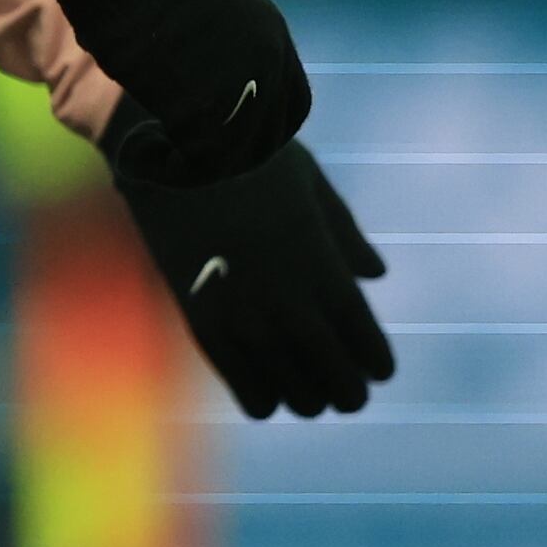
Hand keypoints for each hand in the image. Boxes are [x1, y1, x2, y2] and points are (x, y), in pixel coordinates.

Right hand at [34, 0, 310, 182]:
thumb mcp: (184, 9)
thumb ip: (205, 47)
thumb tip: (186, 82)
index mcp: (269, 30)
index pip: (291, 105)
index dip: (256, 131)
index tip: (204, 133)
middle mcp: (269, 59)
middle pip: (266, 140)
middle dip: (220, 156)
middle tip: (164, 148)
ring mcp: (243, 83)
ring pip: (230, 159)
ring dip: (182, 167)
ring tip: (136, 151)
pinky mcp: (206, 106)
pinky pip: (194, 164)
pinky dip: (160, 169)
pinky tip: (127, 154)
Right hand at [104, 131, 393, 419]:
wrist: (170, 147)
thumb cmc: (247, 154)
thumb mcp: (310, 184)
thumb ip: (345, 235)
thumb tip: (374, 275)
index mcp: (327, 273)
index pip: (370, 352)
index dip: (376, 364)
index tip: (373, 362)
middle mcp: (292, 307)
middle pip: (341, 387)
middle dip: (347, 389)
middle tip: (341, 381)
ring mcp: (245, 320)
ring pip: (298, 399)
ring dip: (306, 395)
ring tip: (301, 382)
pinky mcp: (202, 324)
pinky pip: (248, 391)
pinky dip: (263, 398)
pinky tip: (265, 386)